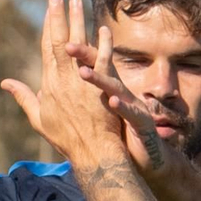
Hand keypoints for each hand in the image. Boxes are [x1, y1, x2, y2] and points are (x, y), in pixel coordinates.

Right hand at [1, 0, 126, 167]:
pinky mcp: (100, 87)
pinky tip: (102, 27)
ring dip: (78, 21)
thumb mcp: (38, 118)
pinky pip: (103, 60)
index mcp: (49, 84)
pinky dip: (103, 43)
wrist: (91, 152)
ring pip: (79, 46)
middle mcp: (63, 79)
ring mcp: (82, 82)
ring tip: (77, 1)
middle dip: (58, 16)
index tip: (50, 8)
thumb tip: (5, 83)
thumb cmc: (66, 138)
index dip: (48, 26)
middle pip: (59, 41)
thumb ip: (24, 97)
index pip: (47, 48)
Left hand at [67, 32, 170, 173]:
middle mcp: (120, 92)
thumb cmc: (122, 136)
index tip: (59, 42)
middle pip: (101, 68)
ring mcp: (133, 105)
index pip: (89, 66)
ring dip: (100, 80)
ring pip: (115, 88)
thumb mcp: (100, 115)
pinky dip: (123, 107)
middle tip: (68, 46)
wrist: (149, 158)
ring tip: (83, 73)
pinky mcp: (143, 122)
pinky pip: (132, 113)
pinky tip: (113, 102)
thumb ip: (78, 99)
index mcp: (107, 90)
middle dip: (85, 55)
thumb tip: (51, 89)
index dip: (76, 54)